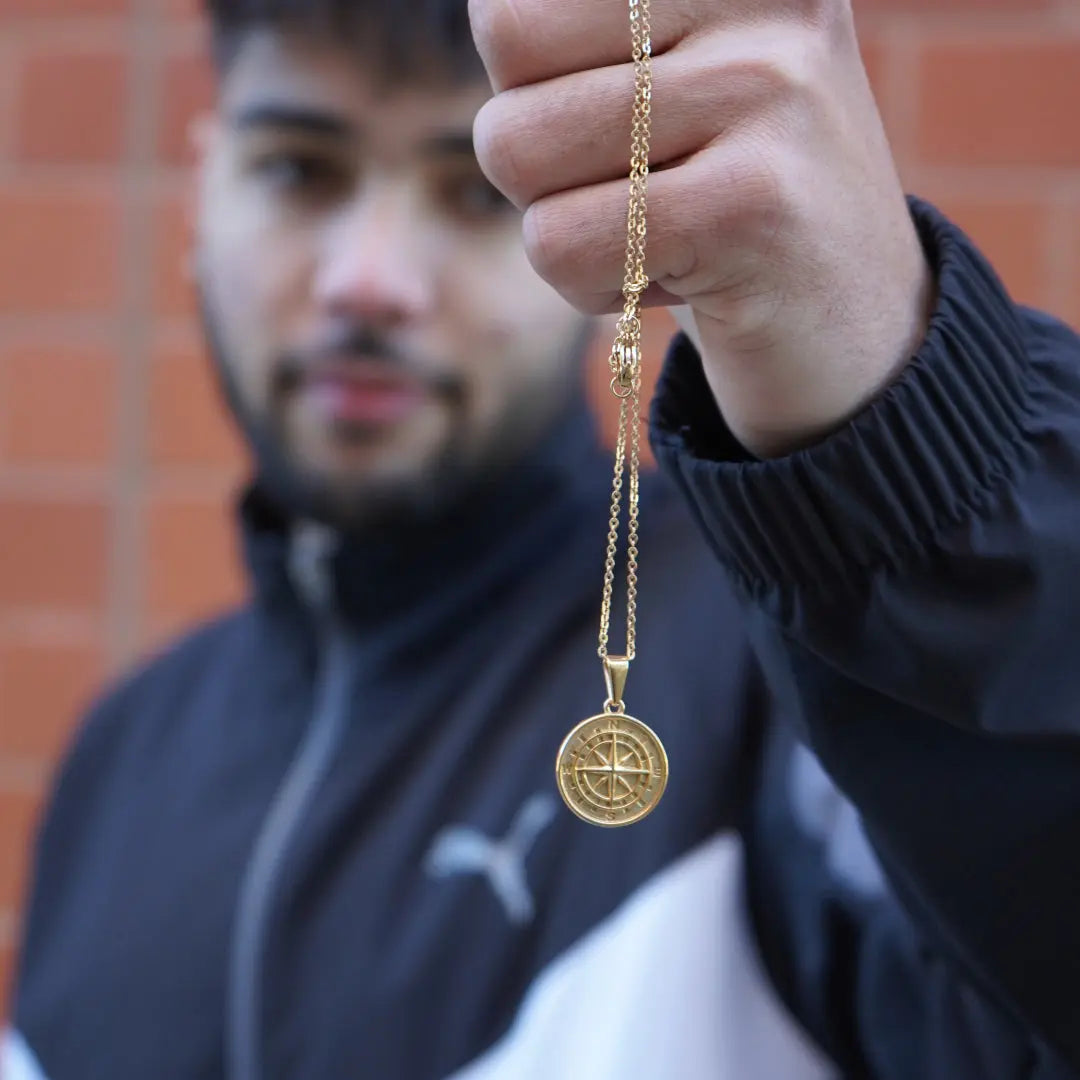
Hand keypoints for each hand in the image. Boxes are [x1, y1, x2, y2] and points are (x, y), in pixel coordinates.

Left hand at [469, 0, 933, 455]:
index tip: (623, 122)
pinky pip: (560, 245)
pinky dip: (591, 287)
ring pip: (516, 153)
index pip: (509, 8)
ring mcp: (767, 87)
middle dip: (540, 160)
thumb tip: (491, 16)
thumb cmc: (726, 192)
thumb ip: (580, 32)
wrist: (850, 319)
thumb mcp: (671, 74)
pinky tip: (680, 276)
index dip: (534, 88)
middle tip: (638, 187)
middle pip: (506, 57)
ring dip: (564, 228)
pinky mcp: (752, 202)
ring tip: (661, 229)